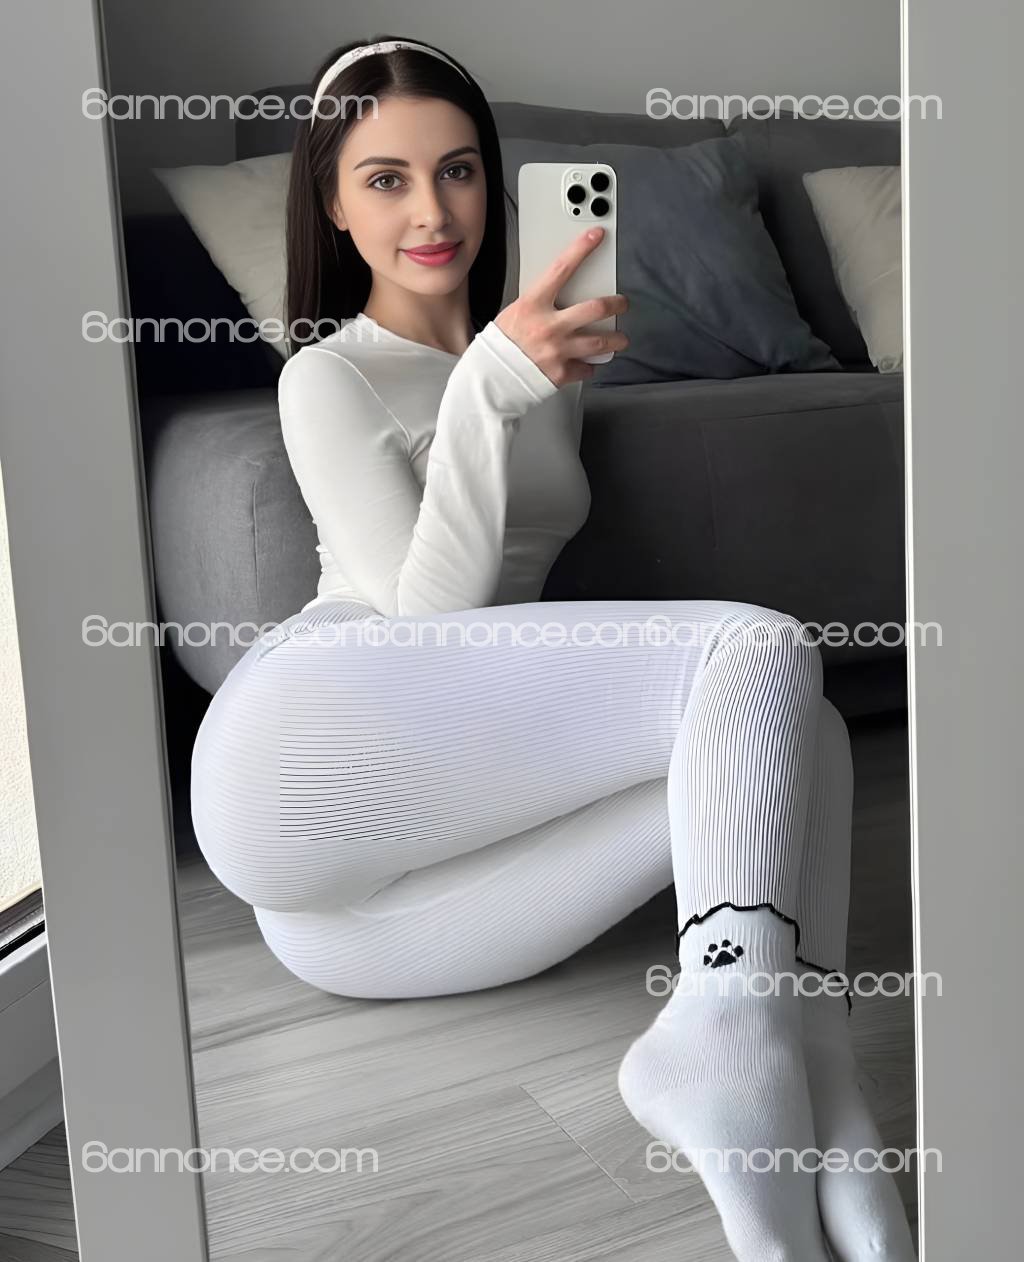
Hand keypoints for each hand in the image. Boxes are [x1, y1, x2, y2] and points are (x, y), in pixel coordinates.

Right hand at [494, 227, 629, 385]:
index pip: (562, 269)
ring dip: (615, 340)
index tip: (596, 236)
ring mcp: (558, 350)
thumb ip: (539, 304)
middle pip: (595, 308)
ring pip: (600, 342)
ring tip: (620, 339)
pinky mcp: (561, 373)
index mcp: (534, 305)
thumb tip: (559, 294)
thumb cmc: (501, 344)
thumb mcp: (515, 312)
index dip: (581, 249)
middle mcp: (549, 326)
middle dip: (616, 304)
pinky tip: (587, 364)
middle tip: (622, 304)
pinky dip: (588, 367)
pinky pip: (585, 369)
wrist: (491, 378)